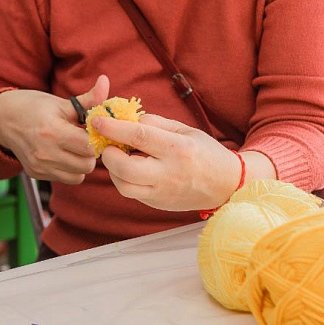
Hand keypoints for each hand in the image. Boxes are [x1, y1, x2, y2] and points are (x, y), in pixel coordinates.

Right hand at [0, 75, 109, 183]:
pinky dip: (69, 169)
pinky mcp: (36, 174)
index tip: (92, 131)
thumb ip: (88, 99)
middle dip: (90, 152)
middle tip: (84, 140)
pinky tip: (63, 154)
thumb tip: (105, 80)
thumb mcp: (61, 102)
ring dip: (81, 163)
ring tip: (74, 148)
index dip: (96, 138)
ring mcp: (39, 166)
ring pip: (78, 176)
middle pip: (87, 165)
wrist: (2, 119)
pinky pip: (65, 178)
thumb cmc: (34, 107)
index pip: (89, 147)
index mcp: (52, 132)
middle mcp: (45, 153)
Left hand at [92, 113, 242, 211]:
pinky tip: (130, 169)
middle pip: (126, 168)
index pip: (139, 136)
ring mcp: (163, 193)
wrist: (226, 185)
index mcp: (178, 149)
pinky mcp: (158, 205)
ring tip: (120, 157)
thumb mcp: (185, 130)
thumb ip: (155, 123)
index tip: (97, 120)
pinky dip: (124, 179)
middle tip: (108, 145)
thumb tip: (127, 119)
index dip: (113, 128)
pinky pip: (132, 193)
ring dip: (114, 170)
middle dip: (108, 155)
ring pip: (124, 186)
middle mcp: (169, 173)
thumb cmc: (204, 152)